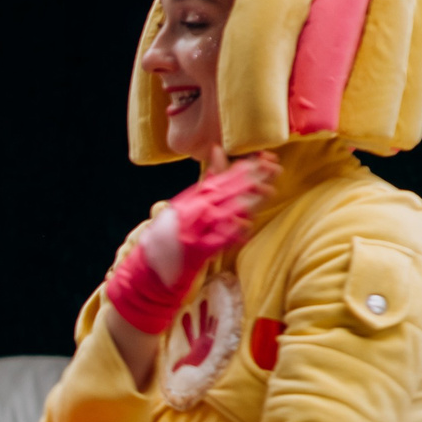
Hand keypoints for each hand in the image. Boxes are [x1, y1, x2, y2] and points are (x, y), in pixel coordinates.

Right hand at [105, 151, 276, 335]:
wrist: (148, 269)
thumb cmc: (170, 237)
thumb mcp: (183, 205)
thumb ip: (205, 182)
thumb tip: (217, 151)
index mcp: (188, 200)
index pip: (217, 180)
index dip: (240, 169)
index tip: (260, 159)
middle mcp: (190, 213)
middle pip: (224, 193)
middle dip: (251, 180)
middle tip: (273, 168)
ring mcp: (194, 233)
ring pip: (223, 213)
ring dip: (247, 202)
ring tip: (267, 191)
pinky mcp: (196, 253)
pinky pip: (217, 242)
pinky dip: (230, 234)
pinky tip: (245, 226)